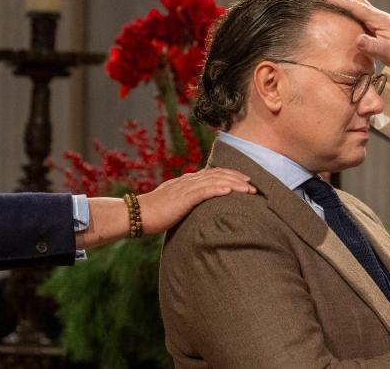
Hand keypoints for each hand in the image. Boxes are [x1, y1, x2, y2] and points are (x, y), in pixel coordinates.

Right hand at [137, 168, 253, 234]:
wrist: (135, 215)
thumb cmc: (154, 214)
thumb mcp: (175, 205)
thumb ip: (188, 202)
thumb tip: (202, 208)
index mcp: (187, 182)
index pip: (213, 174)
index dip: (231, 175)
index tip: (245, 180)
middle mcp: (188, 181)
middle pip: (218, 174)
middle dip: (237, 179)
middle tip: (253, 185)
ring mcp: (185, 188)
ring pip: (214, 181)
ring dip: (233, 184)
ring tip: (248, 189)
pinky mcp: (181, 198)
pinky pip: (202, 191)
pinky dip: (217, 189)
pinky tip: (229, 191)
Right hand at [317, 0, 389, 73]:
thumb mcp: (389, 52)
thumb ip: (373, 46)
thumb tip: (358, 39)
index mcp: (379, 19)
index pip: (355, 6)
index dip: (338, 0)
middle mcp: (377, 16)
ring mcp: (378, 21)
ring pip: (356, 4)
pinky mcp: (377, 27)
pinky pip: (359, 13)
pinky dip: (348, 8)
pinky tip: (342, 11)